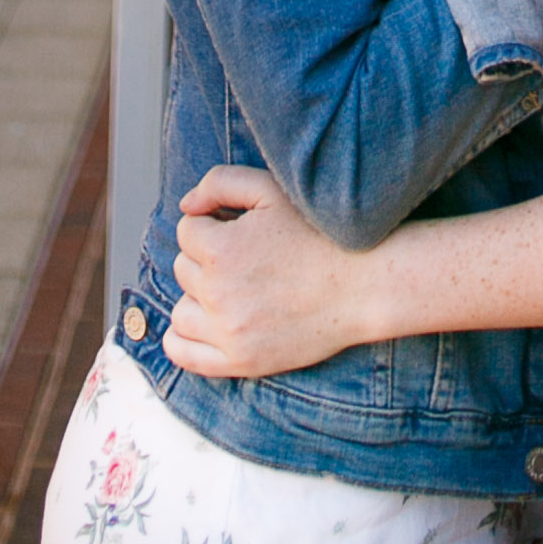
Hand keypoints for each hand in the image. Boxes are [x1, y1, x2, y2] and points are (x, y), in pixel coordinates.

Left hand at [164, 167, 375, 379]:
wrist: (362, 284)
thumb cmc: (318, 233)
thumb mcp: (271, 189)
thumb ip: (219, 183)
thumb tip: (185, 206)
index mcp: (221, 249)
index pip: (187, 230)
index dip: (211, 224)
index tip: (238, 229)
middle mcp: (218, 293)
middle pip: (184, 268)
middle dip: (205, 258)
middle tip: (243, 257)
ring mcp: (228, 332)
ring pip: (181, 310)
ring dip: (197, 297)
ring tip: (229, 289)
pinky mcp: (241, 361)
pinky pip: (183, 353)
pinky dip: (181, 339)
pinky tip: (202, 323)